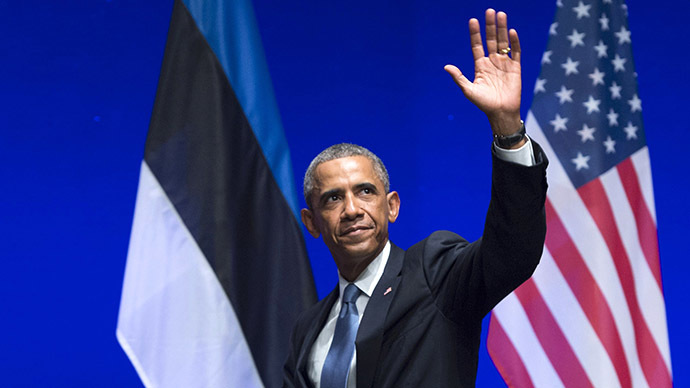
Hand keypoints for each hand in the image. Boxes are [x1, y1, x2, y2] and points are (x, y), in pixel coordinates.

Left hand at [444, 9, 521, 136]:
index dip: (475, 34)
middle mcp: (492, 62)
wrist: (501, 113)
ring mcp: (504, 63)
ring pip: (503, 42)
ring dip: (502, 29)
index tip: (473, 20)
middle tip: (489, 11)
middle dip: (490, 26)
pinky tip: (511, 32)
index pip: (477, 45)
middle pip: (491, 40)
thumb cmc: (483, 104)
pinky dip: (514, 42)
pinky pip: (515, 52)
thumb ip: (458, 78)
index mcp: (480, 66)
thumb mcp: (468, 90)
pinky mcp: (515, 68)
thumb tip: (446, 67)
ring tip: (500, 14)